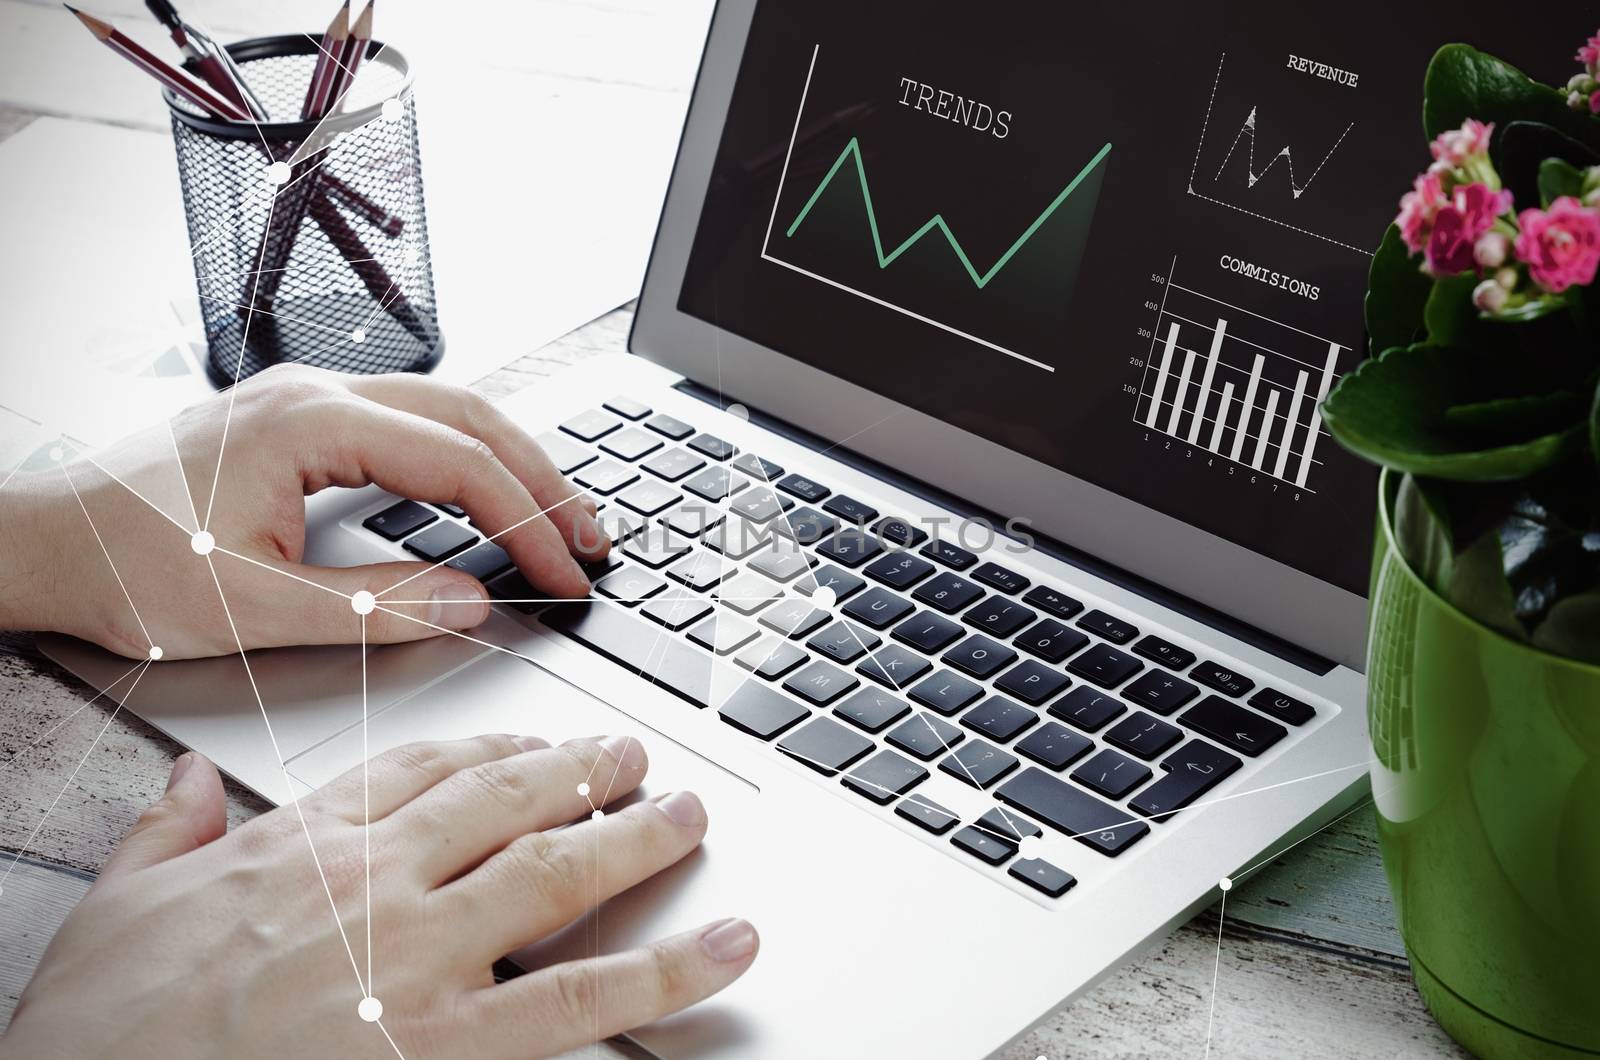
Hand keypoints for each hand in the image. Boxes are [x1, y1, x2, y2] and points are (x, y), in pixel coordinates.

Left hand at [0, 365, 607, 658]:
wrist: (43, 542)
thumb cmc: (126, 569)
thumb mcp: (256, 607)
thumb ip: (376, 607)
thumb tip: (472, 602)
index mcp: (311, 425)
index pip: (458, 464)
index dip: (528, 522)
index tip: (566, 576)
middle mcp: (318, 393)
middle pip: (472, 416)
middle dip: (545, 478)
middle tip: (593, 538)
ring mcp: (309, 399)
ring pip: (447, 411)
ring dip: (512, 461)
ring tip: (560, 516)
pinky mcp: (300, 421)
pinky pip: (410, 424)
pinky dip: (466, 460)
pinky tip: (486, 494)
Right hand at [1, 735, 757, 1058]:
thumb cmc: (98, 1031)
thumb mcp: (118, 907)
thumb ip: (170, 833)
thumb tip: (189, 783)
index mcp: (300, 846)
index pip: (419, 771)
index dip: (491, 750)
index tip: (530, 743)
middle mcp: (373, 885)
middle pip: (505, 802)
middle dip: (583, 773)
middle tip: (636, 758)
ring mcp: (419, 958)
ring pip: (557, 874)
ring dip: (638, 839)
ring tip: (689, 819)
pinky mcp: (446, 1044)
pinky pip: (577, 996)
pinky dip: (664, 969)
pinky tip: (723, 947)